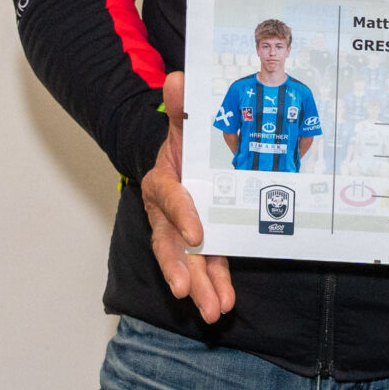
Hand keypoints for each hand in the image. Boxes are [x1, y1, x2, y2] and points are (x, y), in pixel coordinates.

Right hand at [143, 72, 235, 322]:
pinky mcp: (202, 244)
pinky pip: (208, 265)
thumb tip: (179, 79)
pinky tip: (225, 304)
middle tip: (189, 291)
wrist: (182, 159)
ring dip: (200, 286)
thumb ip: (181, 104)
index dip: (181, 214)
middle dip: (181, 268)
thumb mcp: (185, 122)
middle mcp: (169, 212)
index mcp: (163, 180)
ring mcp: (183, 231)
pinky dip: (215, 284)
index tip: (195, 233)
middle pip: (170, 243)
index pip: (170, 198)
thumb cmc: (185, 142)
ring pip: (188, 261)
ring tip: (212, 311)